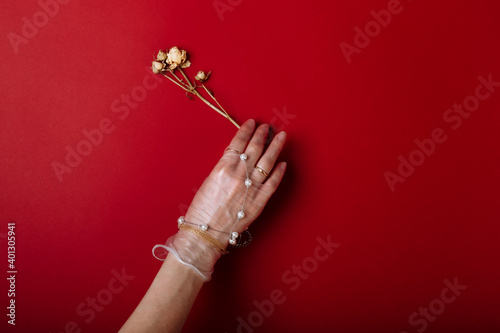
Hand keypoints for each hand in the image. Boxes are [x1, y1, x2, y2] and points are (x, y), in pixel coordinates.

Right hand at [185, 119, 286, 245]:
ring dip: (275, 147)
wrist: (205, 232)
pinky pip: (272, 184)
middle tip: (267, 127)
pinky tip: (283, 164)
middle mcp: (239, 174)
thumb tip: (237, 157)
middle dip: (262, 135)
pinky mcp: (259, 201)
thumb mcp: (208, 181)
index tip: (252, 123)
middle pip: (255, 149)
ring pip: (267, 162)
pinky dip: (279, 173)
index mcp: (223, 167)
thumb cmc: (202, 209)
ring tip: (281, 136)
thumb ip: (224, 167)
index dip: (246, 131)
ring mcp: (251, 187)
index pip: (238, 143)